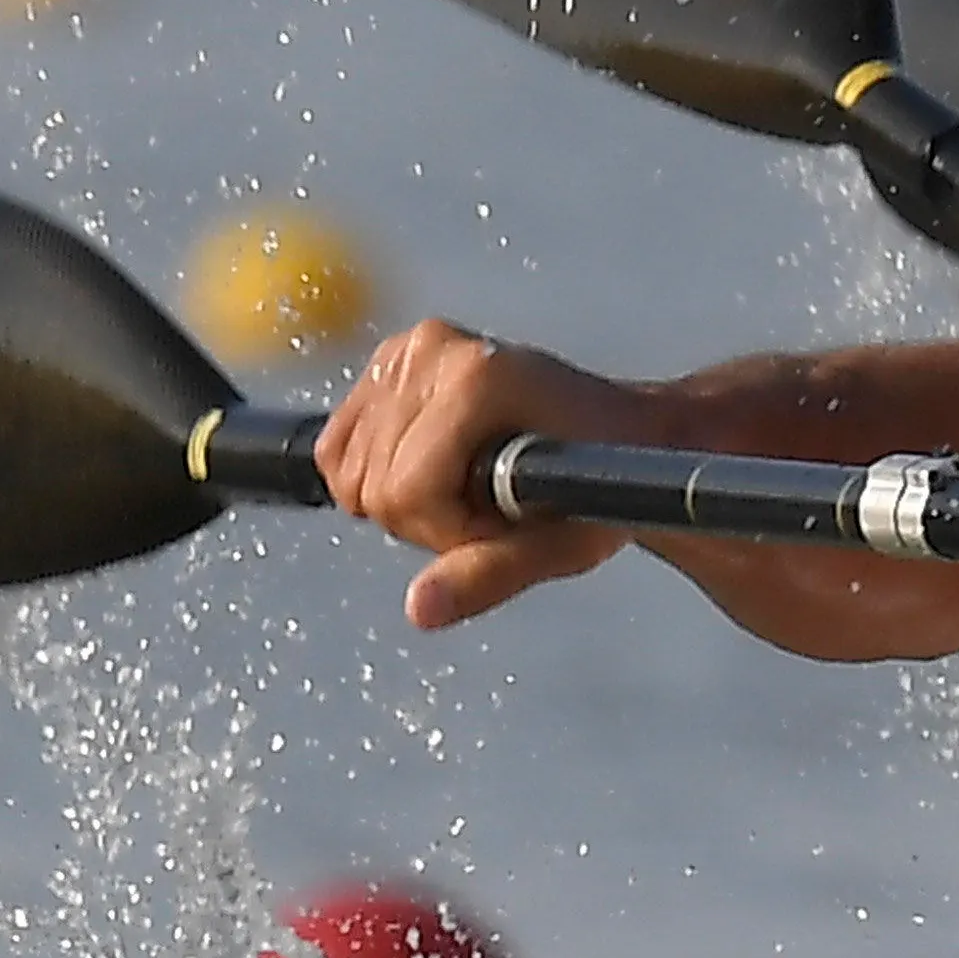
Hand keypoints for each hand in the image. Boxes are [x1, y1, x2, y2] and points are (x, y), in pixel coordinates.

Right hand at [313, 321, 652, 629]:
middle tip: (494, 507)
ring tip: (472, 486)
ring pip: (349, 470)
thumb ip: (487, 575)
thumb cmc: (603, 487)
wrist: (620, 435)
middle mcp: (435, 350)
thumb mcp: (559, 545)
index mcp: (480, 380)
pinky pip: (337, 446)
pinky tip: (435, 469)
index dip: (452, 531)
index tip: (506, 524)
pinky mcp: (392, 359)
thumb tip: (420, 608)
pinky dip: (375, 475)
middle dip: (430, 519)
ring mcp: (409, 350)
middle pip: (374, 485)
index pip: (407, 493)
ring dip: (405, 499)